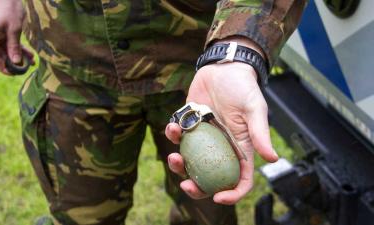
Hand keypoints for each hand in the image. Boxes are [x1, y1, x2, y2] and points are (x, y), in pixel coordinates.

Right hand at [0, 0, 33, 74]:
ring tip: (32, 60)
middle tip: (29, 66)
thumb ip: (14, 47)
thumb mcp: (14, 30)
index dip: (6, 69)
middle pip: (1, 56)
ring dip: (18, 55)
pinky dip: (17, 47)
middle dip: (15, 62)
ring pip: (5, 50)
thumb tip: (16, 62)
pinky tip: (29, 53)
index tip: (18, 73)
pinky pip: (7, 42)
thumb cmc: (8, 9)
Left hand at [165, 61, 277, 204]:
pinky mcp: (188, 125)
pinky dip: (173, 135)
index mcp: (239, 148)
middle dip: (197, 187)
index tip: (219, 198)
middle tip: (186, 184)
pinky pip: (178, 137)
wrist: (222, 67)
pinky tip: (173, 125)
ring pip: (189, 161)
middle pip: (209, 177)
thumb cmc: (242, 86)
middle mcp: (220, 147)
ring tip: (174, 156)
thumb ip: (260, 133)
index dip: (232, 193)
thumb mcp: (254, 109)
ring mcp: (203, 138)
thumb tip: (272, 158)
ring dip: (178, 164)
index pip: (239, 178)